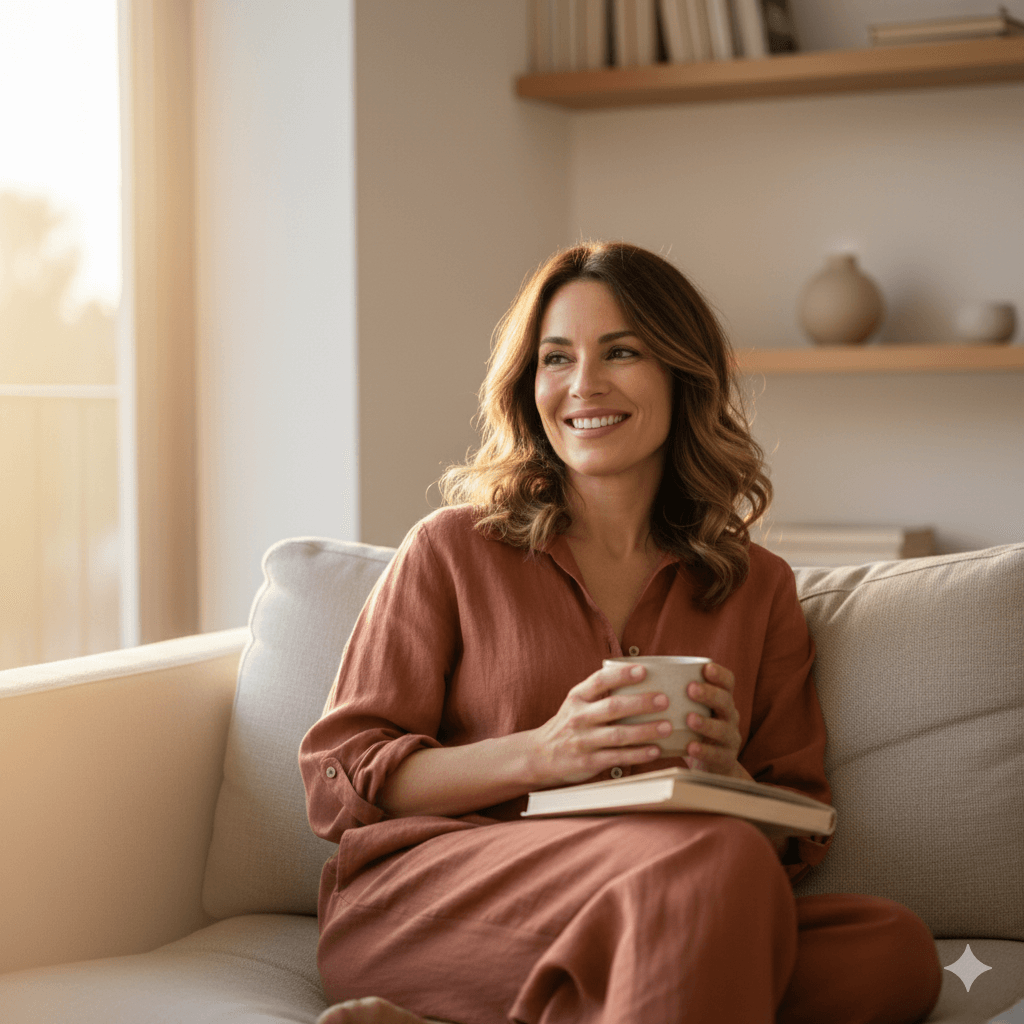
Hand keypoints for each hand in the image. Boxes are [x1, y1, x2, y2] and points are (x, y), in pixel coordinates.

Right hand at [528, 663, 668, 786]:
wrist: (539, 755)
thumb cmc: (567, 725)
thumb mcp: (576, 703)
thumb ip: (599, 693)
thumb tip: (639, 680)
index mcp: (577, 698)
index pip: (600, 680)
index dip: (622, 674)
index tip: (643, 670)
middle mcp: (579, 717)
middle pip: (613, 707)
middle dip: (641, 703)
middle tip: (664, 700)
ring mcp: (583, 741)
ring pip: (618, 734)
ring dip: (645, 730)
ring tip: (667, 727)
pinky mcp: (588, 762)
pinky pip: (617, 757)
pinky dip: (638, 754)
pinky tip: (655, 750)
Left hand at [683, 662, 750, 780]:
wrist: (711, 767)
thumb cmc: (691, 731)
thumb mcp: (688, 711)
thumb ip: (673, 695)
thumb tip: (638, 670)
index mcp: (721, 701)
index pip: (728, 683)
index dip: (719, 674)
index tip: (706, 668)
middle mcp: (729, 717)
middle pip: (726, 702)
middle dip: (710, 694)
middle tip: (691, 689)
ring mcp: (729, 739)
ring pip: (723, 729)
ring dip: (706, 723)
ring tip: (690, 719)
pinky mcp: (725, 759)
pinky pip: (717, 755)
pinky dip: (704, 751)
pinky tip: (691, 747)